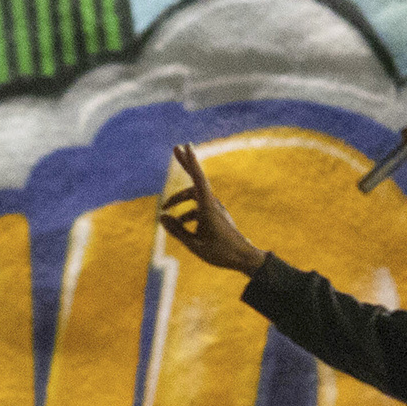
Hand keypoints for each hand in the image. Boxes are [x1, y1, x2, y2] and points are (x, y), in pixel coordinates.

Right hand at [157, 142, 265, 274]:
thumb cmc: (221, 253)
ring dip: (179, 201)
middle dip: (185, 164)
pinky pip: (198, 208)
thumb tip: (161, 217)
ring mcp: (215, 209)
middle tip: (176, 148)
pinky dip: (186, 213)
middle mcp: (212, 204)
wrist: (244, 259)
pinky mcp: (216, 216)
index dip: (191, 162)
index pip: (198, 179)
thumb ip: (177, 231)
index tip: (186, 146)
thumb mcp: (194, 245)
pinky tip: (178, 226)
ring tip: (164, 212)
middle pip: (196, 179)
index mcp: (208, 207)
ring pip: (194, 197)